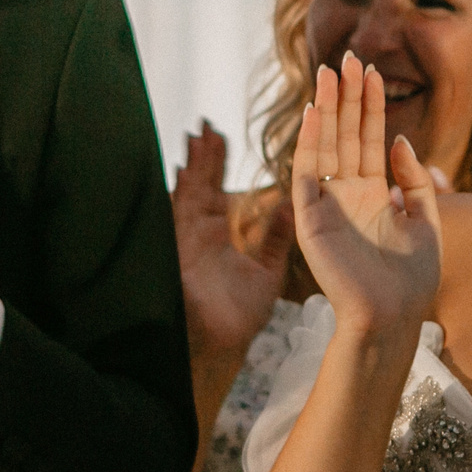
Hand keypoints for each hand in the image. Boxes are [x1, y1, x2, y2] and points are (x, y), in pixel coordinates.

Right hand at [174, 123, 288, 361]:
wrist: (222, 345)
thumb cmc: (237, 318)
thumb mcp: (266, 271)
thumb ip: (276, 238)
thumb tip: (290, 208)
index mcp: (216, 235)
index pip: (217, 190)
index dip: (217, 164)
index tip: (220, 136)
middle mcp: (199, 233)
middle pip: (201, 185)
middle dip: (204, 156)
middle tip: (209, 126)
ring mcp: (188, 240)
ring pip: (189, 194)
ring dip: (194, 166)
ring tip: (199, 135)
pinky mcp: (182, 251)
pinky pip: (181, 216)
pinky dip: (183, 192)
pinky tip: (186, 170)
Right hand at [289, 53, 441, 336]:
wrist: (393, 318)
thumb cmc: (411, 280)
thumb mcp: (425, 220)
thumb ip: (414, 180)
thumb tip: (401, 140)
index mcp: (372, 195)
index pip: (369, 140)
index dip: (370, 105)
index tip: (371, 71)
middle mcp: (346, 196)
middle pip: (345, 136)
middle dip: (346, 97)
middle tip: (348, 57)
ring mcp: (326, 206)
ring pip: (325, 147)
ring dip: (326, 110)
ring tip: (329, 72)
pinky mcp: (311, 221)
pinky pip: (307, 175)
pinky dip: (308, 145)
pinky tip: (313, 115)